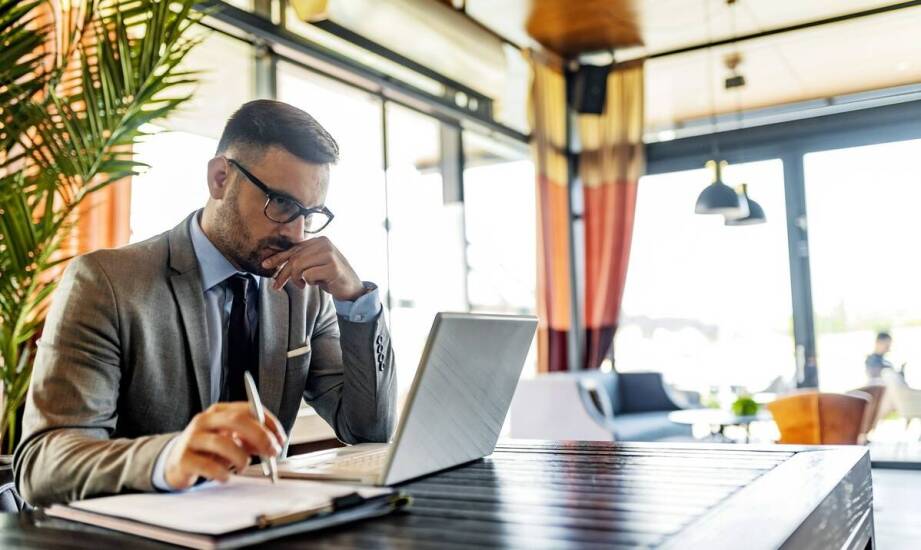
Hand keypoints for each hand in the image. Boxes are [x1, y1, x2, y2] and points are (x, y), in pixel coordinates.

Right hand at [164, 402, 285, 489]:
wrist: (175, 463)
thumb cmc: (210, 450)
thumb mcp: (231, 440)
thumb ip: (251, 439)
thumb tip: (272, 445)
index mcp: (219, 411)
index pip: (249, 409)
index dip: (268, 423)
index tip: (281, 439)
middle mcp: (205, 420)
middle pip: (237, 421)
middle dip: (260, 437)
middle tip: (271, 453)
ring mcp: (192, 438)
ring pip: (223, 443)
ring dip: (241, 458)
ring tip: (244, 466)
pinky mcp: (183, 459)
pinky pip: (208, 466)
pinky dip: (223, 473)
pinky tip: (226, 476)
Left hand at [262, 236, 364, 300]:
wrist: (352, 288)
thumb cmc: (331, 277)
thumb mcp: (314, 265)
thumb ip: (301, 260)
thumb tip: (276, 263)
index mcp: (319, 240)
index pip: (294, 249)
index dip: (278, 257)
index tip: (265, 264)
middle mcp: (324, 243)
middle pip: (294, 259)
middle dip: (283, 274)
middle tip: (277, 286)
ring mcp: (329, 254)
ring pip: (299, 266)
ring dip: (298, 279)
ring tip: (303, 284)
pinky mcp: (332, 266)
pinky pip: (308, 275)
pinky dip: (310, 283)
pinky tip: (319, 283)